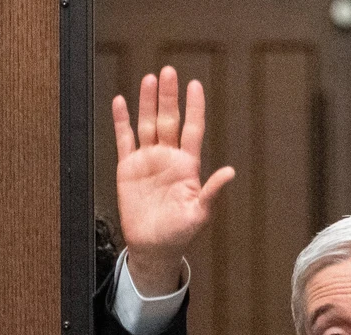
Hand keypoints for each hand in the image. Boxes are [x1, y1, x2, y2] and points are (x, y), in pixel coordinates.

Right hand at [111, 67, 234, 294]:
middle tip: (169, 72)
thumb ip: (212, 191)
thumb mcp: (200, 213)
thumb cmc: (179, 233)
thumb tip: (230, 172)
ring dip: (148, 102)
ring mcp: (148, 160)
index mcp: (187, 166)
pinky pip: (124, 139)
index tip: (195, 86)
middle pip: (169, 120)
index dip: (194, 108)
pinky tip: (120, 102)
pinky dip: (121, 121)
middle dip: (169, 97)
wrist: (153, 247)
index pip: (192, 129)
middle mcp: (168, 158)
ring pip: (147, 124)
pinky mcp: (128, 168)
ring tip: (149, 79)